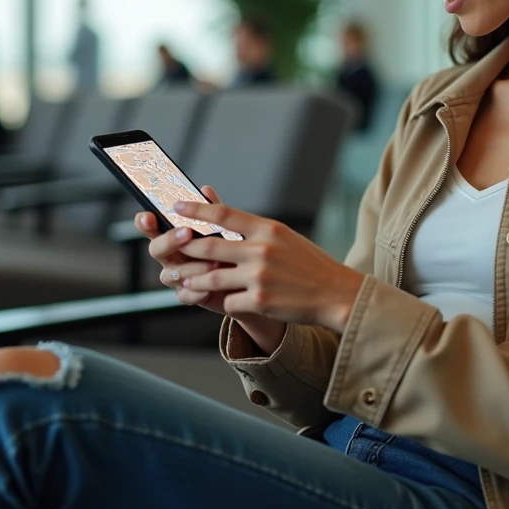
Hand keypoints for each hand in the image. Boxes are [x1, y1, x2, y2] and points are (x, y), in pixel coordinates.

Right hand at [136, 185, 228, 315]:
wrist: (246, 279)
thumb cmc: (230, 250)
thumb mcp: (224, 228)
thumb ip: (213, 213)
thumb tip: (206, 191)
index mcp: (174, 236)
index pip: (152, 227)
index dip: (145, 222)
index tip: (148, 216)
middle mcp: (171, 256)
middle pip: (155, 249)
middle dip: (169, 240)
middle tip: (187, 233)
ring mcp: (177, 277)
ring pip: (172, 273)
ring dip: (192, 267)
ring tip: (214, 263)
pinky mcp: (189, 295)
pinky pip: (184, 295)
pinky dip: (197, 291)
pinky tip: (209, 287)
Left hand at [174, 200, 365, 333]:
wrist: (336, 293)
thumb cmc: (310, 265)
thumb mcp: (286, 238)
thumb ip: (257, 231)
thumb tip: (227, 221)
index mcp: (268, 229)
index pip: (223, 213)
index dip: (196, 209)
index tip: (177, 206)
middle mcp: (262, 249)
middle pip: (209, 246)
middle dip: (187, 249)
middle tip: (173, 250)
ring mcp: (260, 276)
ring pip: (212, 277)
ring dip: (195, 280)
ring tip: (185, 281)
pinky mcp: (260, 301)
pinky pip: (228, 302)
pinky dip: (225, 303)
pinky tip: (230, 302)